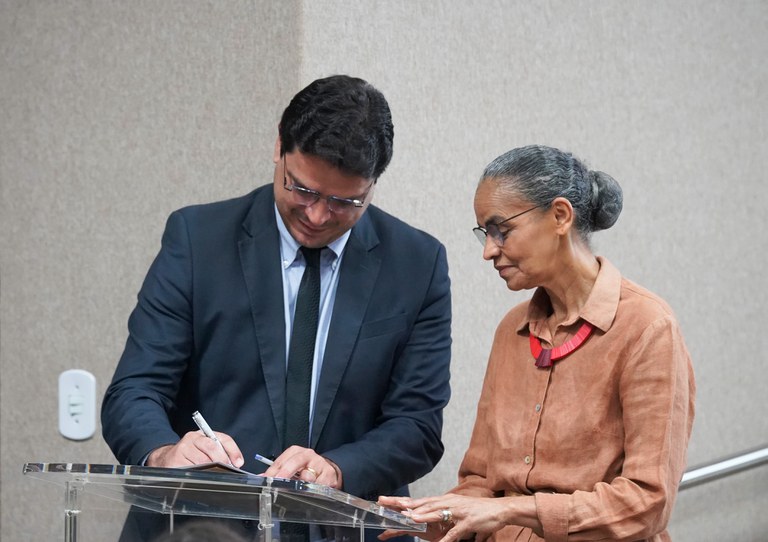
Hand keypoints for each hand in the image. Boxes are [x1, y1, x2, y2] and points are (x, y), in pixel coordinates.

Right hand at [147, 430, 243, 467]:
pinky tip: (201, 477)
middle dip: (222, 460)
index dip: (233, 450)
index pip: (223, 438)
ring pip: (202, 460)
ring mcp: (183, 449)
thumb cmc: (190, 454)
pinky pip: (191, 469)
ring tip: (215, 474)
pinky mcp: (175, 460)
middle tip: (228, 469)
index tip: (238, 462)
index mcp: (204, 434)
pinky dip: (198, 474)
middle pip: (212, 447)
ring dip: (211, 469)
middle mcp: (193, 438)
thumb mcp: (205, 449)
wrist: (166, 458)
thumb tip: (234, 463)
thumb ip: (220, 453)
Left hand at [262, 445, 341, 487]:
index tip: (266, 479)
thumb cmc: (306, 468)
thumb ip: (276, 472)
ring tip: (299, 489)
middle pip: (295, 462)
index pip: (281, 460)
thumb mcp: (291, 467)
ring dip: (302, 484)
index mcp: (296, 452)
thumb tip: (261, 478)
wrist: (327, 470)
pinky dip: (314, 490)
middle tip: (278, 482)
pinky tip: (312, 492)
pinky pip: (319, 485)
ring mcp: (319, 464)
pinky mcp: (329, 475)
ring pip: (308, 475)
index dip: (272, 471)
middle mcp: (308, 455)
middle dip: (285, 472)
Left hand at [378, 494, 526, 541]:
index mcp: (444, 500)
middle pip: (424, 504)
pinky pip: (455, 532)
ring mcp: (458, 512)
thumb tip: (427, 515)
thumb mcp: (456, 509)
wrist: (499, 510)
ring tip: (410, 518)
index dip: (404, 501)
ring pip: (437, 513)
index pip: (420, 501)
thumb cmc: (477, 510)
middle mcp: (449, 503)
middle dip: (406, 505)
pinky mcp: (468, 522)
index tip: (387, 501)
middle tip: (390, 505)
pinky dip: (447, 538)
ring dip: (424, 516)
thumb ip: (441, 512)